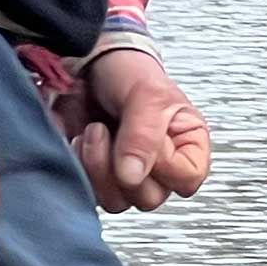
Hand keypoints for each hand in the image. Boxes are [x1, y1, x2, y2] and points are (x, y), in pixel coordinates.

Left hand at [53, 49, 211, 213]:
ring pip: (117, 201)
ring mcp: (127, 175)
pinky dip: (80, 167)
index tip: (145, 135)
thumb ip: (144, 136)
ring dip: (97, 168)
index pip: (187, 179)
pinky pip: (90, 193)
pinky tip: (79, 140)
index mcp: (186, 146)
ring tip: (93, 131)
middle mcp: (160, 167)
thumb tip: (132, 177)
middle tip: (107, 130)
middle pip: (148, 198)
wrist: (91, 64)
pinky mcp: (97, 176)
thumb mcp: (147, 95)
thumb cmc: (130, 74)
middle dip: (122, 167)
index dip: (163, 164)